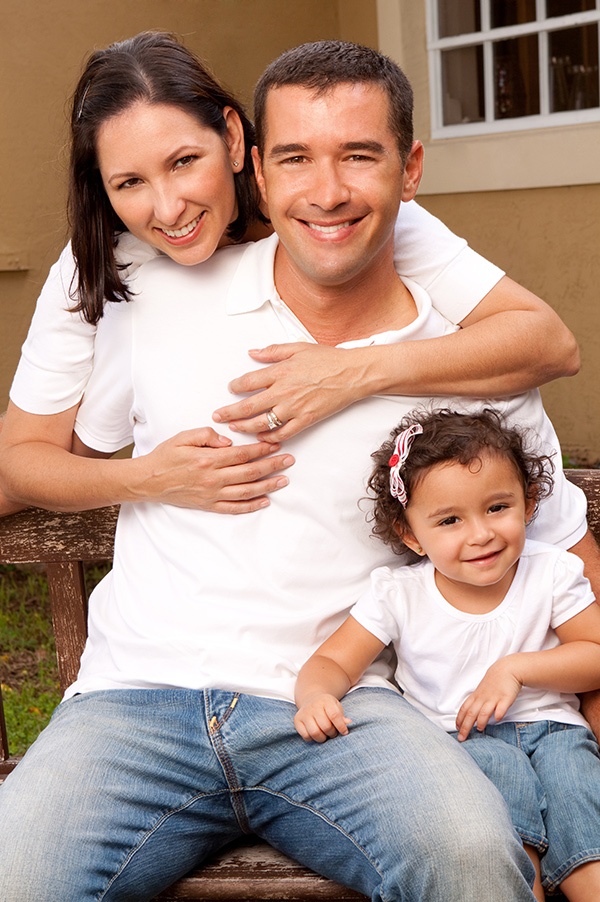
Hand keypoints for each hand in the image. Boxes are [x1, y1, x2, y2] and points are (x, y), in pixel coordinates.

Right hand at [137, 427, 293, 512]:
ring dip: (267, 485)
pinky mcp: (208, 505)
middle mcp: (213, 479)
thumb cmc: (165, 456)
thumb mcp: (183, 437)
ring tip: (284, 480)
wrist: (148, 481)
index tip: (276, 445)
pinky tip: (265, 501)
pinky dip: (251, 506)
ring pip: (246, 491)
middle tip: (289, 460)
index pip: (242, 454)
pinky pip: (234, 508)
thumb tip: (228, 441)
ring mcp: (212, 494)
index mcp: (208, 459)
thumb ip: (206, 435)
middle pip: (249, 472)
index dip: (261, 450)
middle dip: (272, 466)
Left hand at [212, 344, 366, 441]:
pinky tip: (262, 439)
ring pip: (262, 423)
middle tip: (218, 416)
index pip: (249, 382)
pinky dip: (271, 438)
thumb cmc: (328, 359)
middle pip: (249, 406)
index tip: (230, 389)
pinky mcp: (306, 419)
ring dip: (245, 427)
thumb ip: (272, 351)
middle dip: (230, 413)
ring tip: (235, 429)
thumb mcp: (297, 347)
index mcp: (280, 372)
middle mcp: (284, 392)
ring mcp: (294, 408)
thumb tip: (252, 353)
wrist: (352, 374)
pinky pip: (284, 433)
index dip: (236, 386)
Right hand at [294, 693, 351, 742]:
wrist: (311, 699)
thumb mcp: (336, 707)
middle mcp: (314, 706)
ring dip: (322, 738)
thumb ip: (342, 716)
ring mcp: (304, 713)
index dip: (341, 726)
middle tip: (333, 733)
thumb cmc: (327, 706)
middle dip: (332, 733)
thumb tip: (348, 723)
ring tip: (325, 735)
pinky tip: (316, 734)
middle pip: (325, 726)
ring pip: (315, 732)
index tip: (345, 732)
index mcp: (326, 701)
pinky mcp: (297, 720)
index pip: (335, 716)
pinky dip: (312, 738)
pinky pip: (305, 735)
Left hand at [455, 658, 522, 740]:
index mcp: (476, 697)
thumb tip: (470, 717)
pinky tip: (497, 719)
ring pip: (485, 711)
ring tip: (479, 729)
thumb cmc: (493, 682)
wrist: (506, 670)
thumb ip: (476, 703)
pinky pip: (502, 707)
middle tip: (462, 738)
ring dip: (481, 720)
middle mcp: (483, 698)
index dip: (459, 720)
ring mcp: (494, 698)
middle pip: (471, 713)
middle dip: (465, 726)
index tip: (456, 729)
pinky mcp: (506, 698)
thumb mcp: (481, 691)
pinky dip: (499, 713)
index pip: (464, 709)